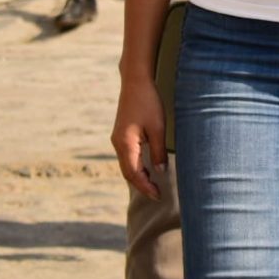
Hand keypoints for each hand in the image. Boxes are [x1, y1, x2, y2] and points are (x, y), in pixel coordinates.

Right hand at [112, 76, 166, 198]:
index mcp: (126, 145)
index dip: (146, 187)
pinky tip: (147, 168)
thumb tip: (160, 171)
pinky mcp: (121, 135)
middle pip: (128, 172)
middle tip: (157, 195)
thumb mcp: (158, 128)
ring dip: (139, 176)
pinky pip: (128, 156)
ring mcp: (118, 140)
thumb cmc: (149, 103)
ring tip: (154, 185)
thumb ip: (158, 151)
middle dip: (142, 185)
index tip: (158, 196)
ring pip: (127, 165)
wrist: (135, 83)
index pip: (134, 174)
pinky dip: (136, 166)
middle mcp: (118, 144)